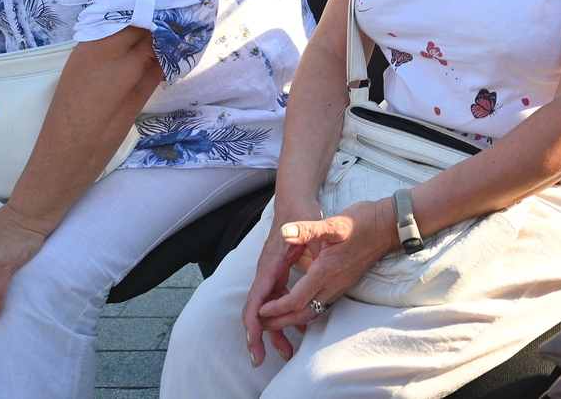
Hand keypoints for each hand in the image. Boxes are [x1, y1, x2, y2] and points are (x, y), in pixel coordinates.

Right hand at [241, 220, 313, 365]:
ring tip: (285, 352)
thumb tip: (291, 234)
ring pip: (266, 308)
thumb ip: (303, 232)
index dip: (254, 324)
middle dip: (257, 337)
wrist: (295, 199)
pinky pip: (276, 300)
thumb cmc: (300, 212)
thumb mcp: (307, 224)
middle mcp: (266, 272)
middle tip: (261, 360)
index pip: (256, 300)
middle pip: (256, 310)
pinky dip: (283, 316)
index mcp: (270, 265)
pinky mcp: (278, 273)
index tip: (255, 344)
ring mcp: (271, 273)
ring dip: (273, 331)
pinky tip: (299, 328)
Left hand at [255, 199, 396, 335]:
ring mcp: (342, 285)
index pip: (296, 299)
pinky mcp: (347, 282)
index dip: (277, 308)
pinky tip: (303, 307)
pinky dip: (309, 310)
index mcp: (326, 271)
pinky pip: (325, 304)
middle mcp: (334, 283)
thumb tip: (285, 231)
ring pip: (315, 310)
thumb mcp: (333, 222)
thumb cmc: (362, 221)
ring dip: (295, 318)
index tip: (260, 311)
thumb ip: (307, 229)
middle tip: (263, 325)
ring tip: (278, 321)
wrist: (389, 226)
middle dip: (282, 321)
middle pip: (304, 312)